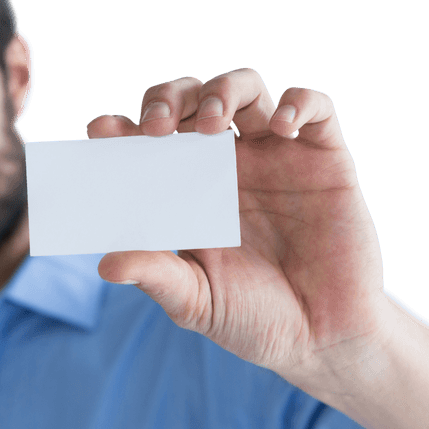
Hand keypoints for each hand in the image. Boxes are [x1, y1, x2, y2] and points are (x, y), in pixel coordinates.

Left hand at [90, 70, 393, 392]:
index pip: (150, 142)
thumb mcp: (196, 301)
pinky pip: (316, 109)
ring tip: (212, 124)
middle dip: (169, 98)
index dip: (126, 128)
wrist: (322, 339)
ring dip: (223, 91)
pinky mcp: (326, 160)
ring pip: (246, 89)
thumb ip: (156, 276)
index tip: (102, 131)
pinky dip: (299, 102)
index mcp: (189, 191)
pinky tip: (279, 127)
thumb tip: (105, 264)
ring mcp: (277, 158)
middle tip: (157, 126)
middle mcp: (229, 165)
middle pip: (192, 100)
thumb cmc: (254, 319)